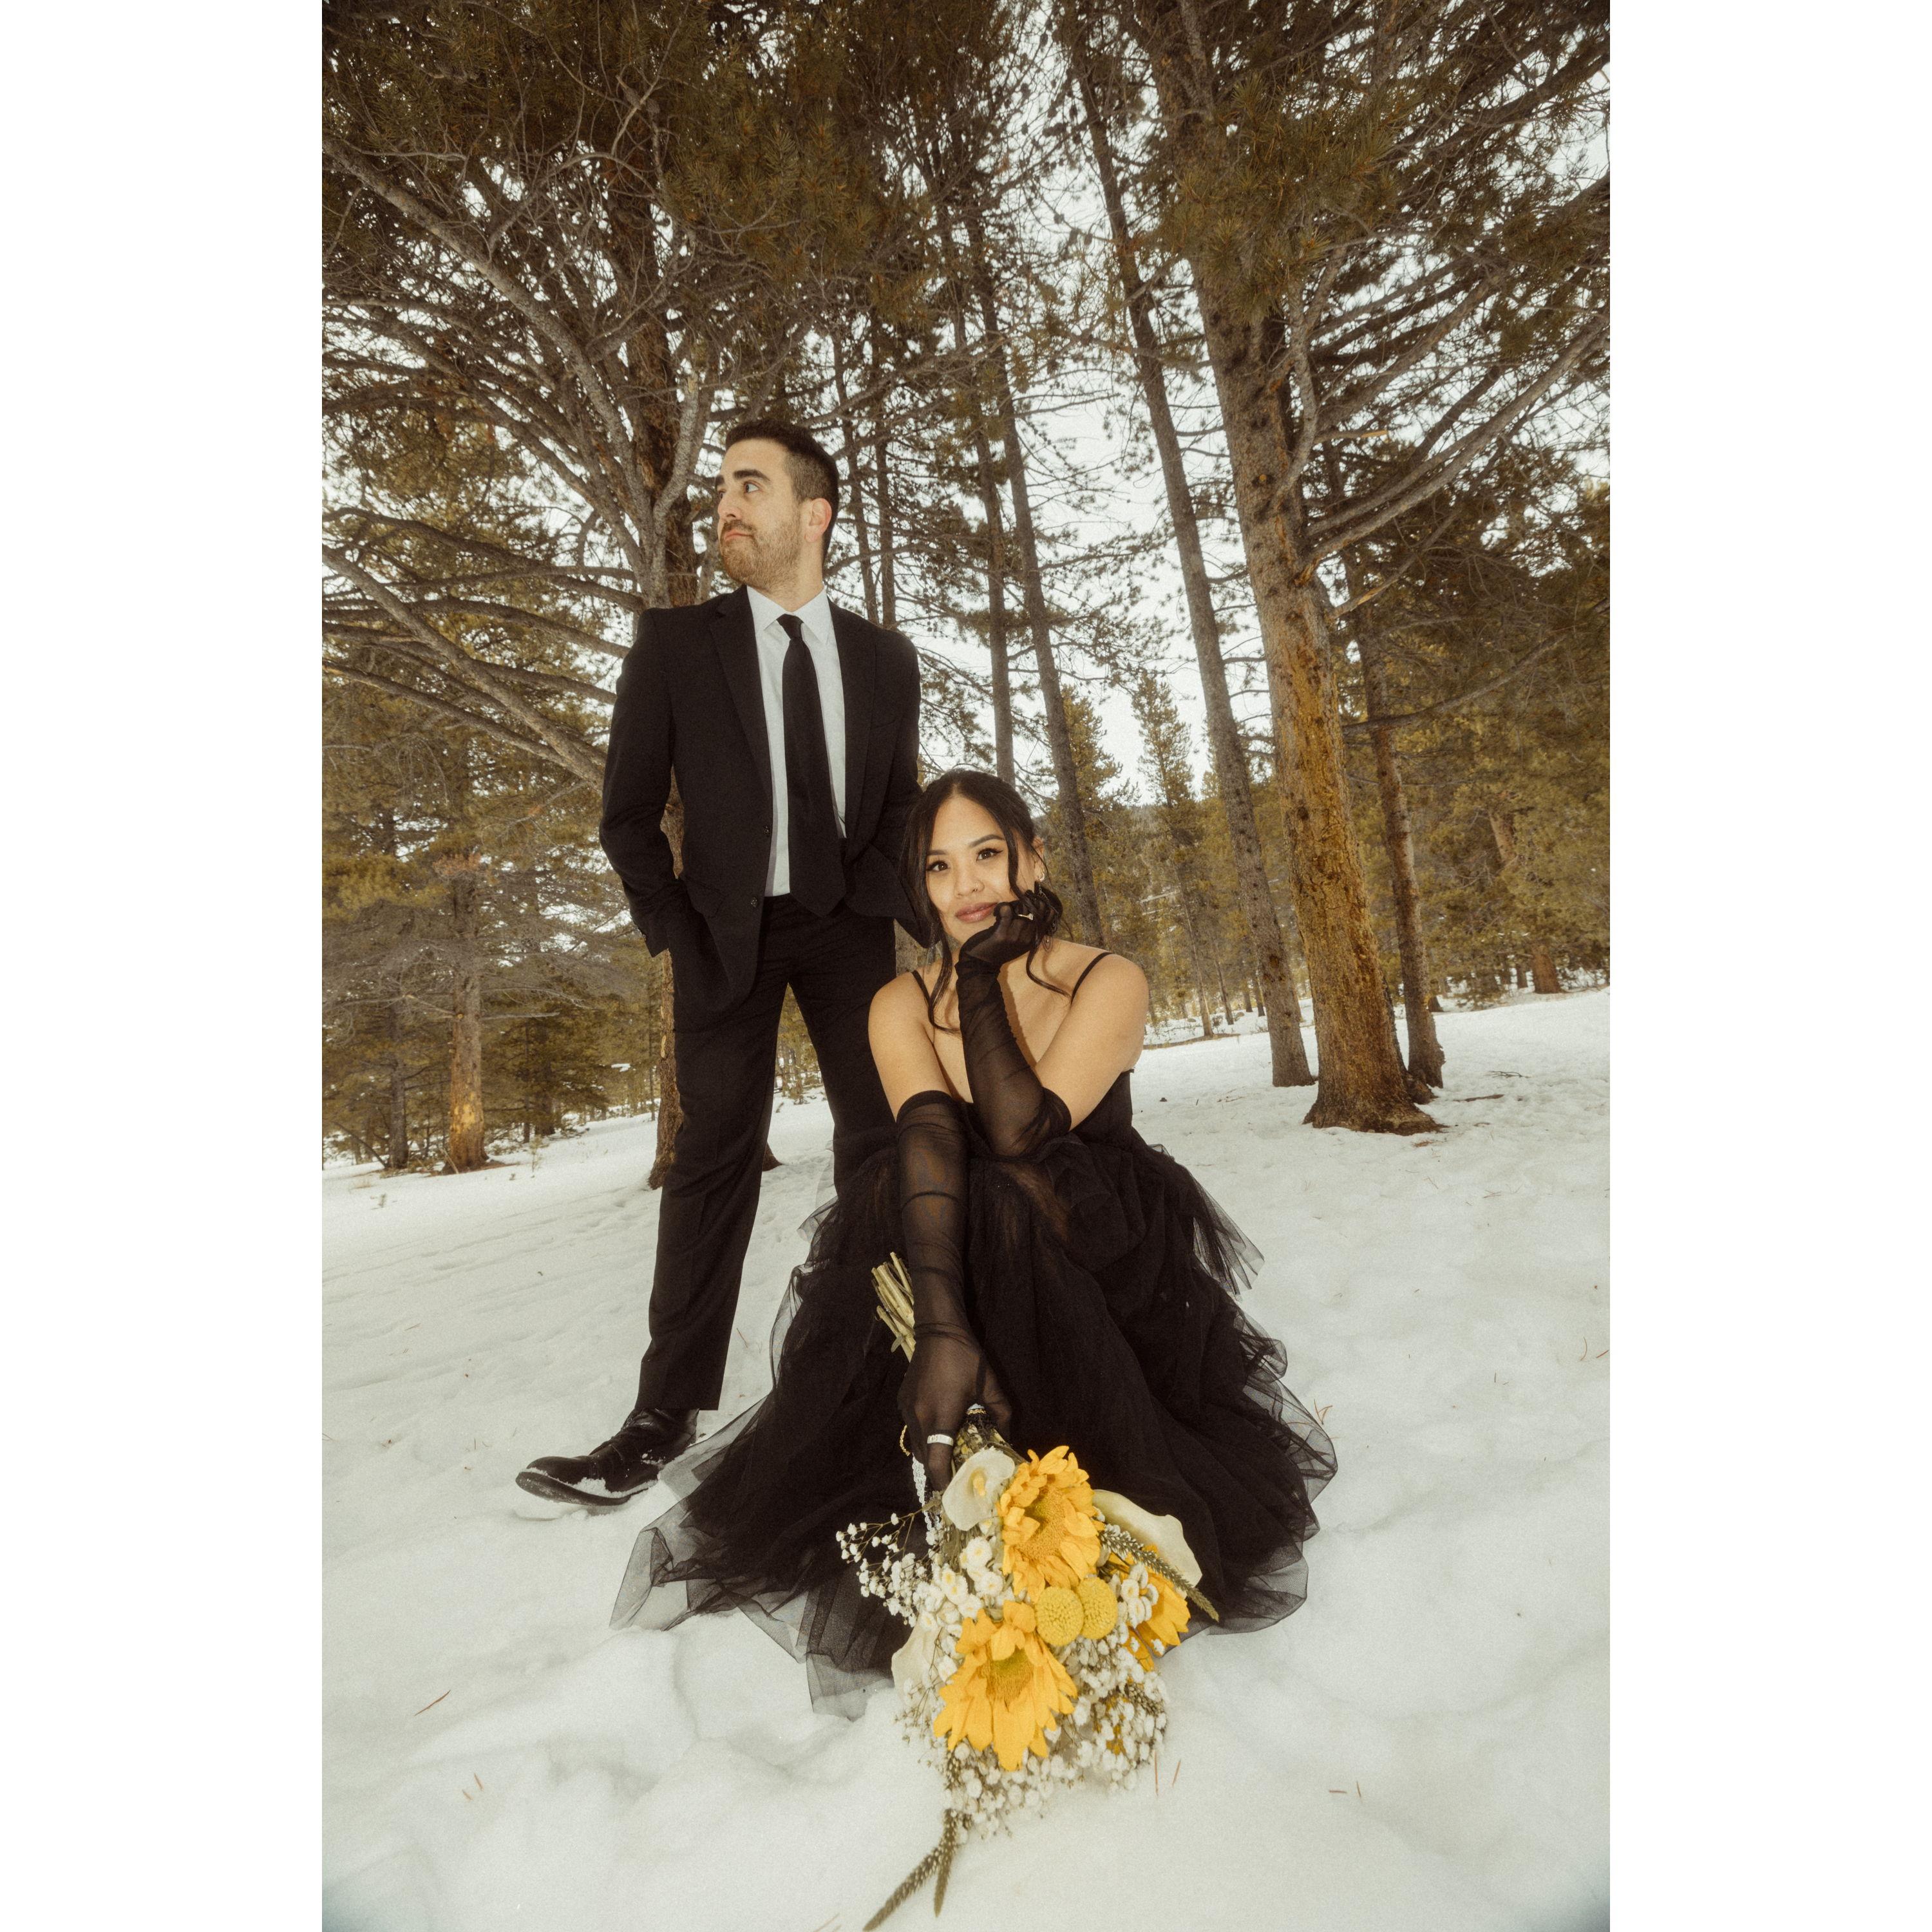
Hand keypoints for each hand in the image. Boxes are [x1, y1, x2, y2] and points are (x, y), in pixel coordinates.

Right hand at [899, 1323, 1013, 1493]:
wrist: (937, 1331)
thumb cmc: (966, 1358)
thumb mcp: (990, 1386)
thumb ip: (1001, 1414)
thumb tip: (1007, 1437)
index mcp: (940, 1417)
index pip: (935, 1462)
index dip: (944, 1481)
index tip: (953, 1491)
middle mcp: (918, 1418)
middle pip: (924, 1458)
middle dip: (938, 1469)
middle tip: (956, 1471)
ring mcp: (907, 1410)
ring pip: (916, 1444)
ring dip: (930, 1452)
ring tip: (949, 1451)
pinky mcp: (902, 1401)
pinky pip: (912, 1428)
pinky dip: (924, 1435)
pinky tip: (939, 1427)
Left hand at [957, 897, 1038, 974]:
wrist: (984, 963)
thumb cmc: (1002, 950)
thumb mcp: (1020, 942)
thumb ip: (1028, 930)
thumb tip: (1034, 909)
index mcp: (1033, 941)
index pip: (1047, 921)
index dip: (1046, 908)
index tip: (1039, 900)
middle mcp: (1027, 939)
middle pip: (1035, 914)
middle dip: (1031, 903)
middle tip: (1025, 898)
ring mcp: (1015, 937)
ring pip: (1021, 913)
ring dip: (1016, 905)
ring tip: (1010, 906)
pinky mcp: (1002, 935)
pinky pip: (1007, 914)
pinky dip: (1004, 908)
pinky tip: (1001, 909)